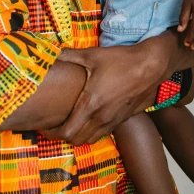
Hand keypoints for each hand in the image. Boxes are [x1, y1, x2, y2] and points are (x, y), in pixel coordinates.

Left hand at [41, 38, 170, 145]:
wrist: (151, 66)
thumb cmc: (121, 60)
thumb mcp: (92, 55)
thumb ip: (69, 55)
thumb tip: (51, 53)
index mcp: (91, 104)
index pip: (67, 132)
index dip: (52, 133)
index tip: (43, 126)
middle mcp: (102, 117)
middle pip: (76, 140)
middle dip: (62, 137)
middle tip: (52, 126)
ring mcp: (113, 120)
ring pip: (90, 139)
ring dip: (77, 136)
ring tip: (68, 124)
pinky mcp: (122, 119)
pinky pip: (102, 133)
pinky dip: (91, 132)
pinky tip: (87, 119)